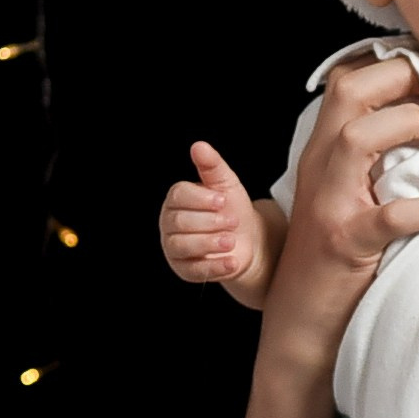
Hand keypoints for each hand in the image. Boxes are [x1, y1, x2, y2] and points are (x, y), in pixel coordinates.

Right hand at [160, 142, 261, 286]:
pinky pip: (194, 271)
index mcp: (177, 199)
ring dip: (209, 243)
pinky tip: (232, 261)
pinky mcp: (185, 270)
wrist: (248, 240)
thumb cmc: (232, 209)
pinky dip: (214, 267)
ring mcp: (174, 248)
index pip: (179, 195)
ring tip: (231, 240)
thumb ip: (212, 166)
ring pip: (183, 246)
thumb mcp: (226, 185)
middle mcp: (170, 223)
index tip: (222, 200)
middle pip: (180, 221)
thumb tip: (198, 146)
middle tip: (233, 220)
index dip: (201, 198)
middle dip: (209, 222)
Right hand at [279, 55, 418, 278]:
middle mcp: (320, 166)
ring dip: (411, 126)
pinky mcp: (345, 243)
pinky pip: (389, 217)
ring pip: (356, 137)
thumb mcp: (355, 196)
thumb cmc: (341, 259)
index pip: (347, 81)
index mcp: (324, 151)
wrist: (302, 322)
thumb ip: (383, 161)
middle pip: (348, 91)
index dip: (394, 63)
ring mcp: (329, 203)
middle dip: (404, 77)